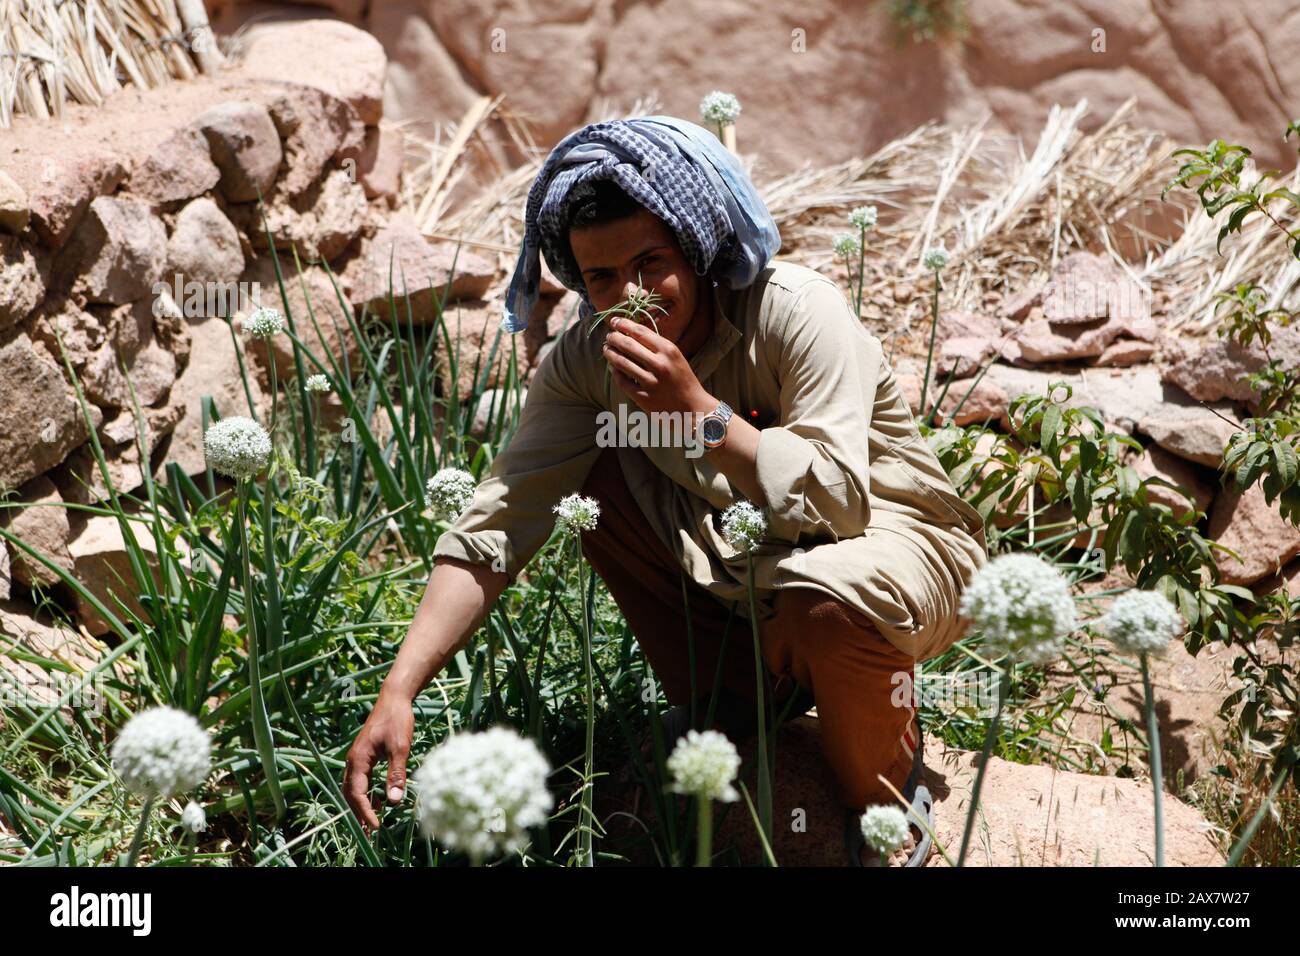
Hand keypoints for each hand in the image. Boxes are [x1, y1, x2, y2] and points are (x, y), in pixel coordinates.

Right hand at [343, 690, 415, 833]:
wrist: (394, 698)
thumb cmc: (397, 720)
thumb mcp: (400, 748)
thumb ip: (396, 774)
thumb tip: (395, 802)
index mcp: (358, 759)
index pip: (357, 792)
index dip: (366, 811)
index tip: (376, 826)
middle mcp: (353, 760)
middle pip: (350, 793)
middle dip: (359, 812)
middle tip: (370, 832)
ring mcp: (357, 758)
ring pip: (354, 787)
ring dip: (362, 804)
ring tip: (374, 821)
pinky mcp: (365, 755)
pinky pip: (361, 780)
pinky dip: (367, 793)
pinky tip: (380, 801)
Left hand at [602, 317, 711, 415]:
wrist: (693, 409)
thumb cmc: (683, 380)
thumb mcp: (675, 358)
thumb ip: (657, 346)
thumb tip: (631, 332)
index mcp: (669, 351)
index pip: (641, 332)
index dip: (624, 324)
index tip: (614, 321)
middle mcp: (660, 364)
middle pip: (628, 345)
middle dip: (614, 338)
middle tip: (608, 337)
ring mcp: (651, 382)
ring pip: (622, 362)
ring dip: (610, 353)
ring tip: (606, 349)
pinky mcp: (644, 398)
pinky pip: (622, 381)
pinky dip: (615, 373)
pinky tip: (613, 368)